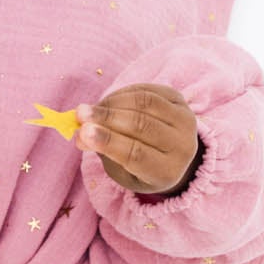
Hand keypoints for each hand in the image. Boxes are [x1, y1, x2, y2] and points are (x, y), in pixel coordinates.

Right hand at [76, 83, 199, 194]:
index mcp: (167, 172)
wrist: (171, 154)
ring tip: (90, 109)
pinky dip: (123, 94)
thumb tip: (79, 134)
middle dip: (106, 118)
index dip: (108, 141)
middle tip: (79, 114)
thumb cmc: (139, 167)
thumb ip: (102, 152)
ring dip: (112, 103)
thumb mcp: (120, 170)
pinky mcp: (179, 100)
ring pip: (145, 103)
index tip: (82, 132)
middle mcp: (183, 146)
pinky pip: (148, 90)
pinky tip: (107, 102)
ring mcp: (185, 120)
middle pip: (142, 125)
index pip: (136, 154)